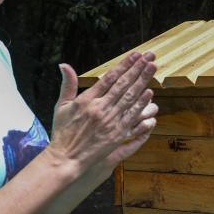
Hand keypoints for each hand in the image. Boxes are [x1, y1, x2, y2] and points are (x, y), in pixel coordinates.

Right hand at [47, 51, 158, 176]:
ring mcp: (110, 121)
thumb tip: (64, 64)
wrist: (66, 158)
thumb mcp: (61, 106)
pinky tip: (149, 93)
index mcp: (87, 99)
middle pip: (123, 84)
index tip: (136, 55)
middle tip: (150, 56)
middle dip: (138, 68)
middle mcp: (100, 108)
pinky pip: (132, 116)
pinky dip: (141, 104)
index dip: (124, 65)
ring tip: (153, 68)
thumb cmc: (62, 132)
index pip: (110, 77)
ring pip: (130, 97)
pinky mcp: (117, 134)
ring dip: (143, 81)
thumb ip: (67, 84)